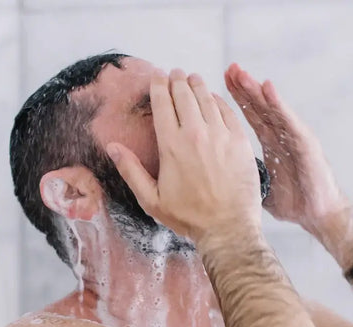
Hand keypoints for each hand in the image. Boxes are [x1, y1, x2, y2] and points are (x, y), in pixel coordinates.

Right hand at [106, 69, 261, 243]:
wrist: (228, 228)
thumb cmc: (188, 217)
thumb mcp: (151, 199)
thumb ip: (131, 170)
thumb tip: (112, 147)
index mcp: (172, 145)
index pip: (162, 104)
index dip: (159, 86)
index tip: (157, 75)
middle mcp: (196, 134)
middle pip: (184, 95)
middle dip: (177, 80)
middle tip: (175, 73)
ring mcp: (221, 136)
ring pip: (207, 99)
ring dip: (198, 85)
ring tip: (192, 78)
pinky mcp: (240, 142)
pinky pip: (228, 112)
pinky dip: (218, 100)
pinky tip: (213, 98)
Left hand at [224, 63, 349, 233]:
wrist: (319, 215)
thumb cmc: (293, 202)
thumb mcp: (258, 185)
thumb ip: (242, 174)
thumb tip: (215, 176)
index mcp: (270, 144)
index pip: (250, 115)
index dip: (235, 99)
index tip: (219, 83)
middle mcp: (282, 136)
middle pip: (259, 106)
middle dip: (243, 87)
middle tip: (229, 68)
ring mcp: (294, 138)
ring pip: (272, 108)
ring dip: (256, 89)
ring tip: (242, 73)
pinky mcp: (306, 144)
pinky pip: (289, 120)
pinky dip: (278, 104)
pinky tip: (267, 88)